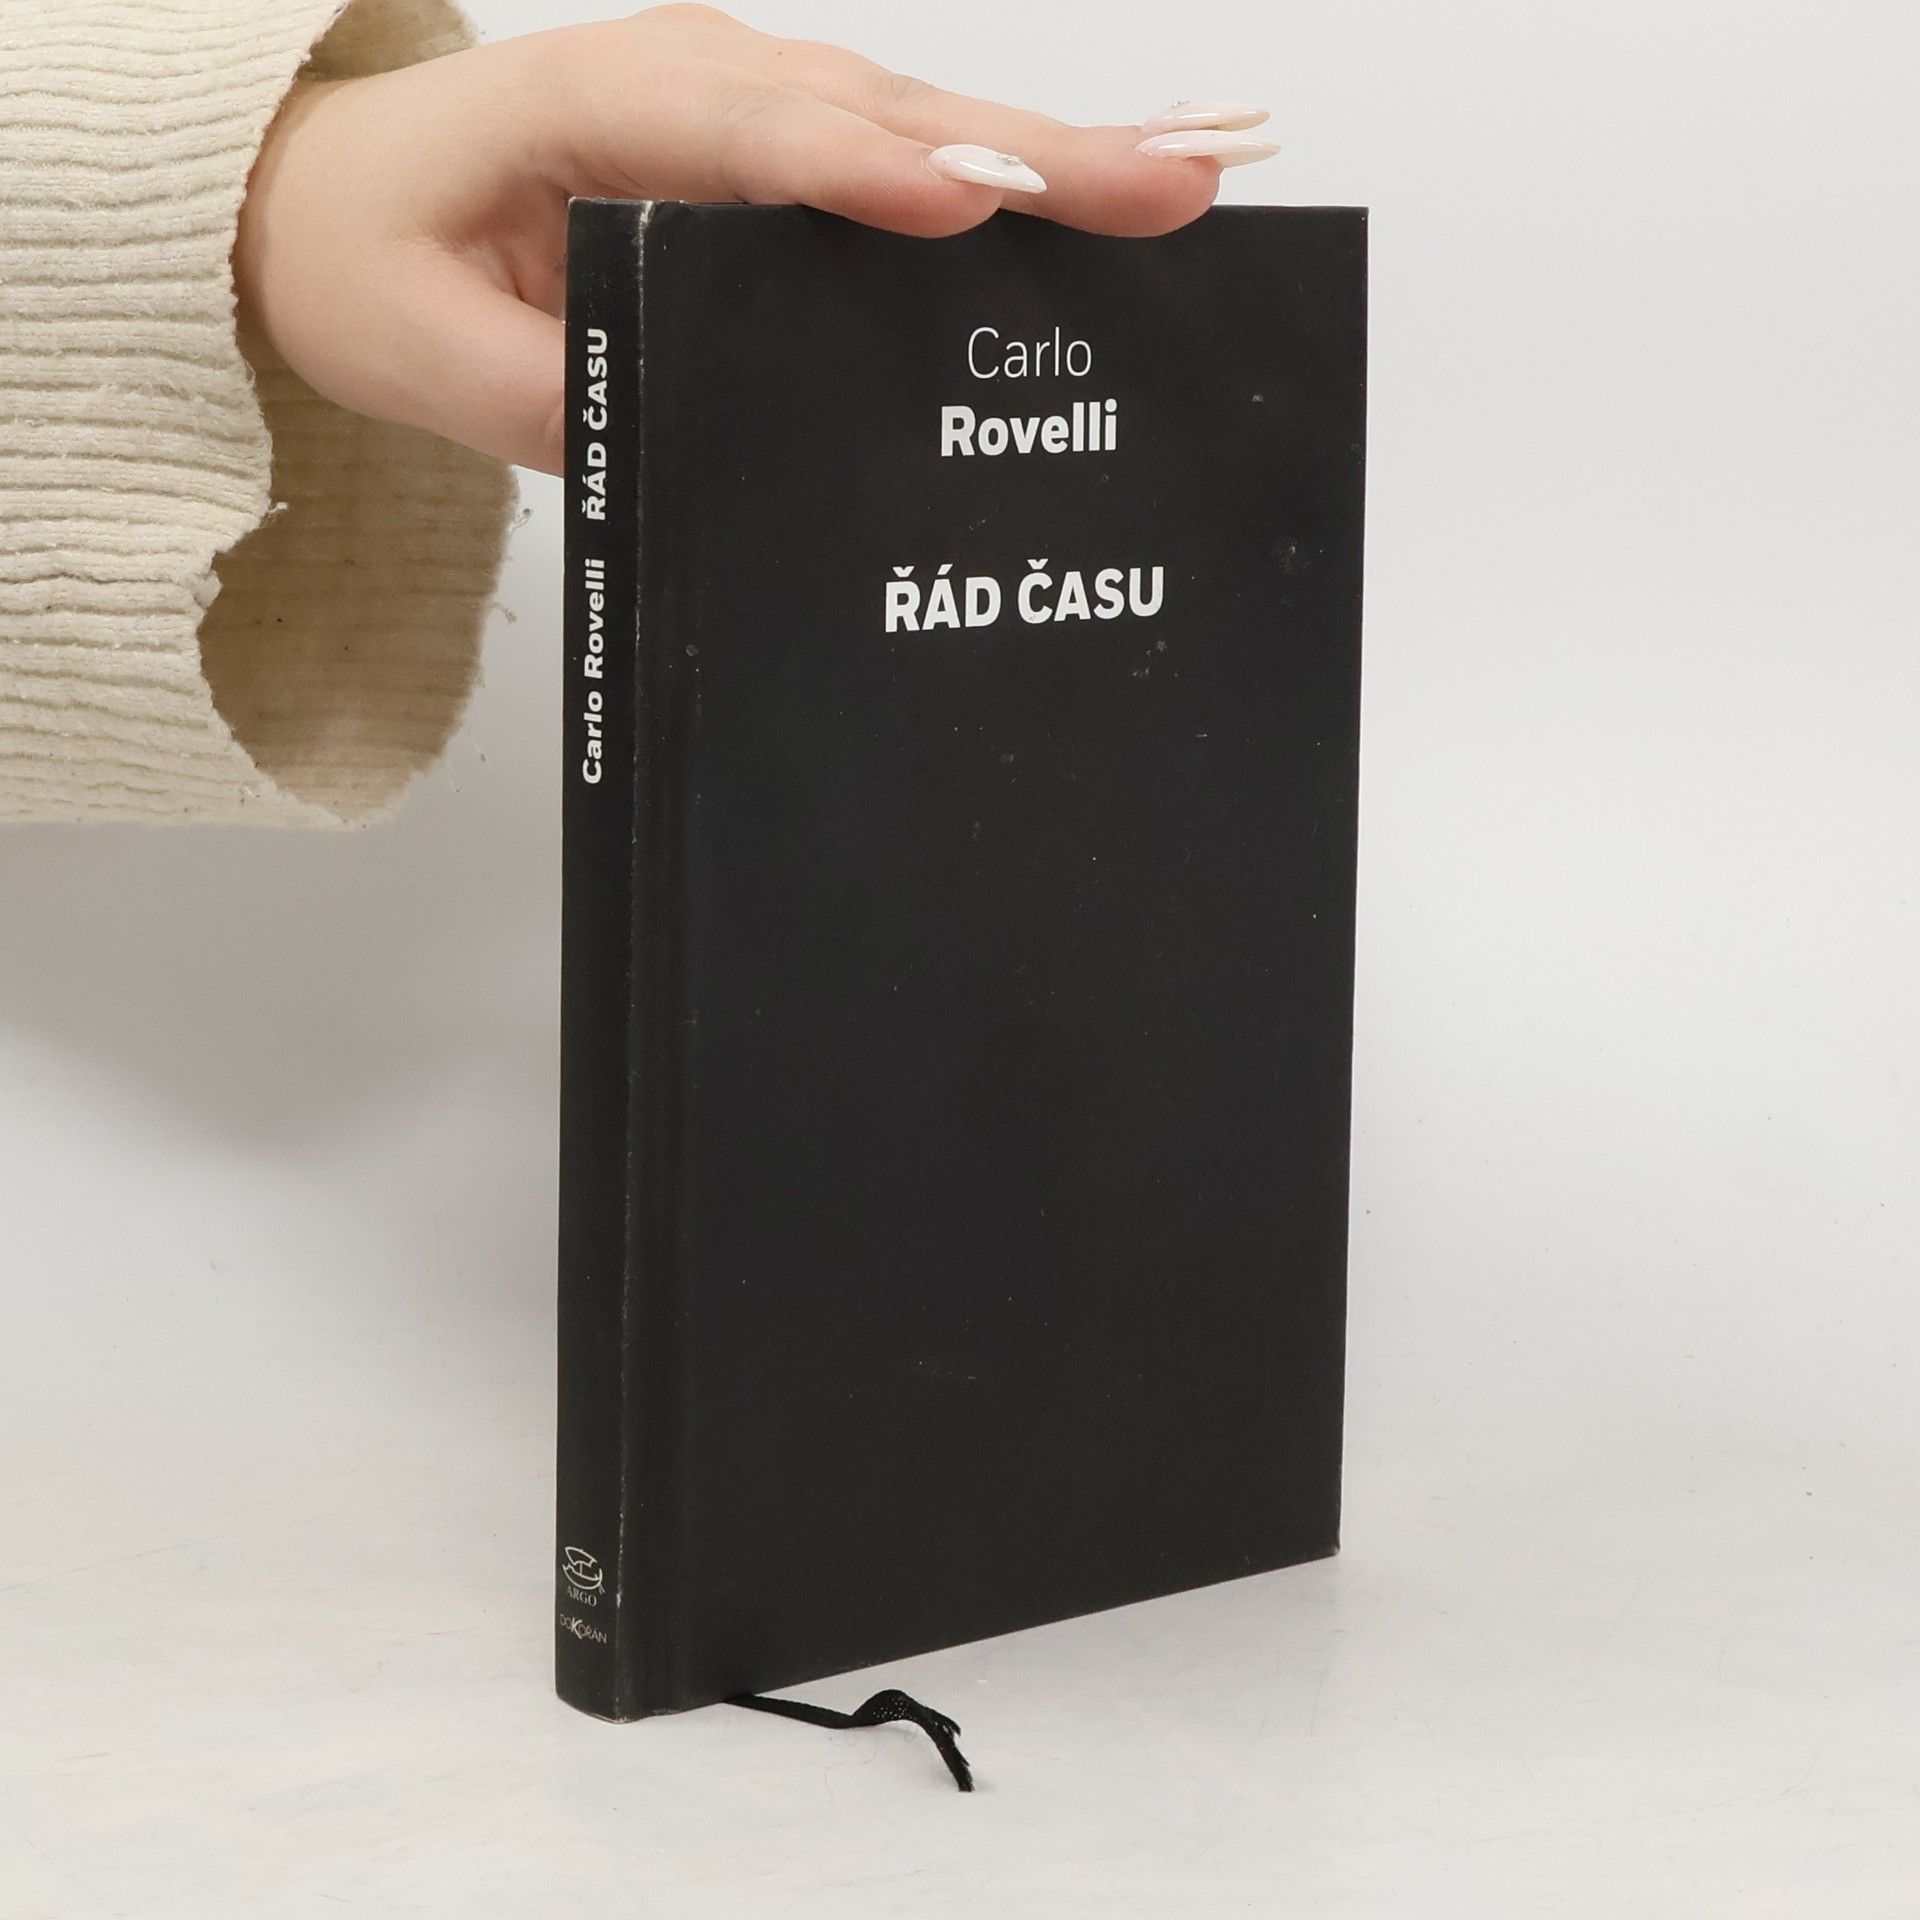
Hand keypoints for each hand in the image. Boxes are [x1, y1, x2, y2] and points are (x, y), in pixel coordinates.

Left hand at [233, 5, 1275, 474]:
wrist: (339, 192)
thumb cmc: (372, 251)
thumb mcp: (418, 355)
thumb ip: (545, 399)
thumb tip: (674, 442)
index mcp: (590, 107)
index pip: (748, 138)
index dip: (865, 171)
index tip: (974, 206)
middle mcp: (690, 77)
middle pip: (880, 113)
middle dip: (1032, 153)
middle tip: (1174, 186)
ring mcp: (744, 94)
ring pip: (917, 117)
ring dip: (1056, 152)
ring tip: (1191, 180)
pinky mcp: (776, 135)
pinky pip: (907, 141)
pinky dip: (1014, 161)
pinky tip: (1112, 179)